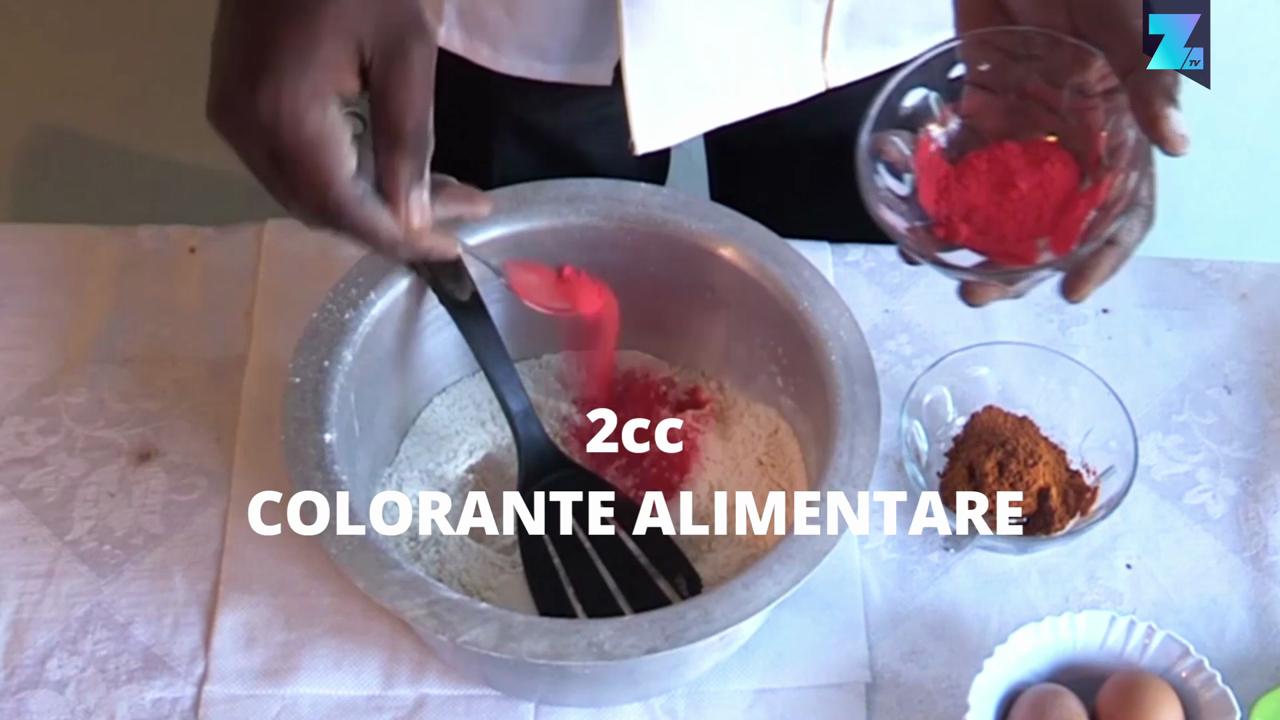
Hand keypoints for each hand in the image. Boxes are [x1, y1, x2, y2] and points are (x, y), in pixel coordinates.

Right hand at [206, 0, 488, 258]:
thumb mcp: (406, 52)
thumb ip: (408, 143)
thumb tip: (412, 223)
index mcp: (282, 116)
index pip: (345, 210)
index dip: (401, 238)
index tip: (455, 248)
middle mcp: (243, 127)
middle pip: (321, 209)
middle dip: (393, 222)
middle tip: (460, 213)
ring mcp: (232, 113)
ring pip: (304, 191)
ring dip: (371, 202)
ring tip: (439, 194)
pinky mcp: (236, 97)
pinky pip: (290, 162)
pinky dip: (342, 175)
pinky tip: (390, 167)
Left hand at [938, 0, 1184, 304]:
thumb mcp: (1127, 24)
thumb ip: (1148, 80)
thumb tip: (1177, 146)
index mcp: (1114, 131)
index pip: (1121, 209)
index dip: (1103, 255)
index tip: (1072, 291)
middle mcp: (1068, 141)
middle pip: (1047, 223)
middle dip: (1014, 267)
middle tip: (978, 293)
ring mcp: (1020, 129)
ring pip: (997, 204)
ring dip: (966, 241)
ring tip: (932, 262)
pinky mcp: (977, 111)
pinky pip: (955, 166)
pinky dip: (932, 195)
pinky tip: (907, 220)